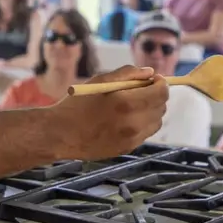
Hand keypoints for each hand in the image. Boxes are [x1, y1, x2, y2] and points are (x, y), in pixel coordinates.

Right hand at [50, 66, 168, 160]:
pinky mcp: (127, 149)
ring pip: (156, 122)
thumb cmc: (77, 104)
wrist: (60, 134)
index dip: (162, 83)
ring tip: (133, 104)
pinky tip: (125, 118)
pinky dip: (142, 124)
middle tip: (144, 89)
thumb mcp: (99, 80)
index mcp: (126, 103)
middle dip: (157, 96)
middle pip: (161, 108)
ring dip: (151, 111)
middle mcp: (133, 124)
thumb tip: (150, 72)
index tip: (154, 79)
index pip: (161, 93)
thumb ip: (127, 74)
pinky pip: (144, 133)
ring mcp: (131, 139)